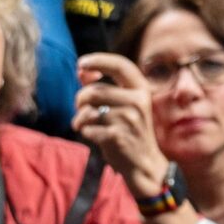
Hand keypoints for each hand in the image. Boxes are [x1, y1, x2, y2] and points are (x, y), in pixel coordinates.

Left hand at [73, 54, 169, 198]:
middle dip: (80, 100)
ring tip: (82, 124)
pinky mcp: (118, 137)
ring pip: (89, 110)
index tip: (80, 63)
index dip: (99, 60)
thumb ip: (102, 86)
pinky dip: (85, 132)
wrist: (144, 163)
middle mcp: (138, 101)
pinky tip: (92, 135)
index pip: (120, 65)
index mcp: (141, 89)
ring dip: (79, 118)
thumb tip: (80, 70)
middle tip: (80, 109)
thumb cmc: (129, 130)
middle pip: (95, 91)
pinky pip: (88, 128)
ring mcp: (129, 119)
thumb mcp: (123, 105)